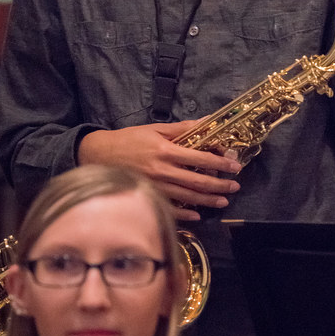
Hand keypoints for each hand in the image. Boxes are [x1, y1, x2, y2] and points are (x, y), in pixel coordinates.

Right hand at [77, 121, 240, 219]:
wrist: (100, 154)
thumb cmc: (129, 139)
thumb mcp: (156, 129)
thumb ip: (183, 128)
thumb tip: (208, 121)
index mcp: (165, 151)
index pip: (200, 159)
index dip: (220, 163)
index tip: (234, 165)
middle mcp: (162, 172)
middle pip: (197, 181)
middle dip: (219, 185)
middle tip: (235, 186)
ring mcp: (155, 187)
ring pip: (187, 198)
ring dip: (208, 200)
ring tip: (223, 200)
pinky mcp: (147, 197)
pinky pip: (170, 210)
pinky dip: (185, 214)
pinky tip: (198, 214)